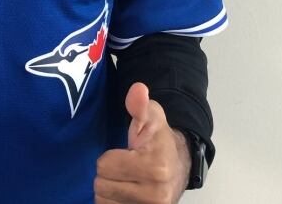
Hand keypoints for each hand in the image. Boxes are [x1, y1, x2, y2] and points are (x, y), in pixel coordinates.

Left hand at [94, 82, 190, 202]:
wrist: (180, 166)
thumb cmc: (159, 139)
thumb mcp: (151, 116)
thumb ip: (139, 105)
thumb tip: (138, 89)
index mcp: (155, 167)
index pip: (104, 166)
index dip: (110, 157)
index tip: (124, 153)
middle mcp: (155, 195)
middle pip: (101, 186)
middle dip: (108, 174)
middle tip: (123, 167)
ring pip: (103, 201)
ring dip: (109, 190)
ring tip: (124, 180)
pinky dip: (113, 202)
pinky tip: (124, 192)